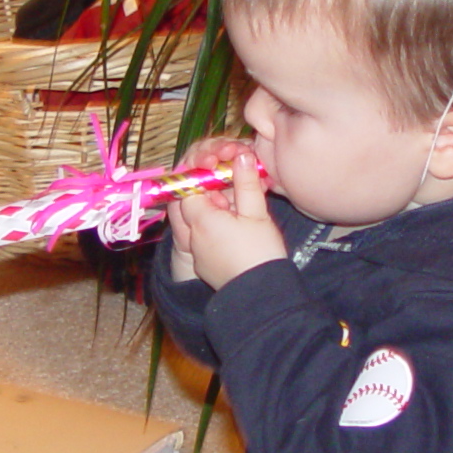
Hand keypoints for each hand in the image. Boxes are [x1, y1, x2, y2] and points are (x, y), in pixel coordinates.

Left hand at [165, 136, 250, 282]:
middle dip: (209, 190)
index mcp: (201, 219)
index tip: (222, 168)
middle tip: (233, 188)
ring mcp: (196, 252)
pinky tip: (236, 229)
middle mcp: (191, 236)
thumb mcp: (257, 214)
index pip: (190, 186)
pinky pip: (201, 237)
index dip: (206, 174)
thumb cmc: (261, 254)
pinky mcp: (204, 264)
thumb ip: (246, 182)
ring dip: (212, 209)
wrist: (262, 296)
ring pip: (195, 220)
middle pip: (190, 202)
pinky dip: (213, 227)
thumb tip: (241, 155)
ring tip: (238, 210)